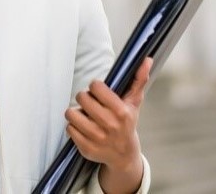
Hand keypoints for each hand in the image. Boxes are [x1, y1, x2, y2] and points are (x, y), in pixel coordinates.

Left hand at [65, 57, 151, 192]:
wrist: (124, 155)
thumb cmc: (127, 124)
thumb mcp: (134, 102)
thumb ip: (139, 79)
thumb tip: (146, 60)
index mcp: (121, 112)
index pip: (96, 87)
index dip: (95, 87)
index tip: (99, 91)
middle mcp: (109, 125)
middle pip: (82, 98)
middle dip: (84, 98)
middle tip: (91, 103)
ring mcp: (97, 138)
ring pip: (71, 113)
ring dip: (76, 112)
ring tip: (86, 115)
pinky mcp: (86, 148)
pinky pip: (69, 128)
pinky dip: (74, 126)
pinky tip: (84, 128)